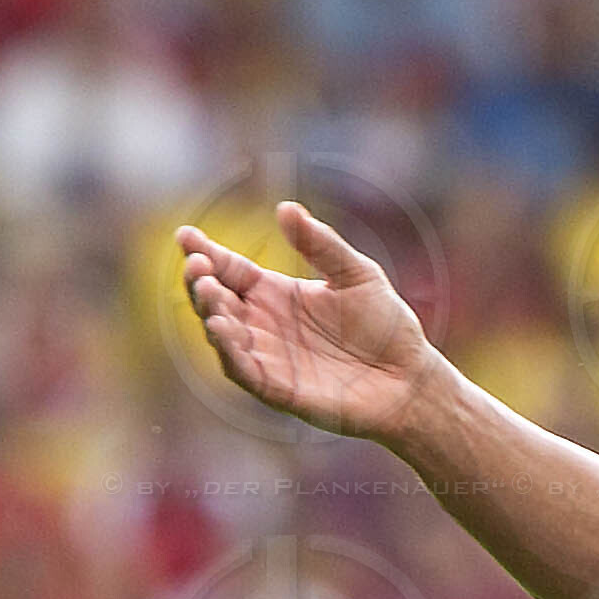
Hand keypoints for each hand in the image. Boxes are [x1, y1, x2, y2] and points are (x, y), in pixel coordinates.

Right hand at [177, 200, 432, 441]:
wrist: (412, 380)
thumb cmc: (387, 327)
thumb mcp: (358, 274)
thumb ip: (322, 245)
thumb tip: (285, 208)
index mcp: (275, 293)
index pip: (229, 269)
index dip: (205, 252)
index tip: (186, 236)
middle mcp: (264, 324)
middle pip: (216, 300)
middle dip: (200, 281)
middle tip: (199, 266)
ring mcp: (269, 357)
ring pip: (223, 335)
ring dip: (210, 313)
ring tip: (208, 291)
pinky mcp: (280, 390)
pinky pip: (244, 372)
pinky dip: (229, 352)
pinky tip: (223, 329)